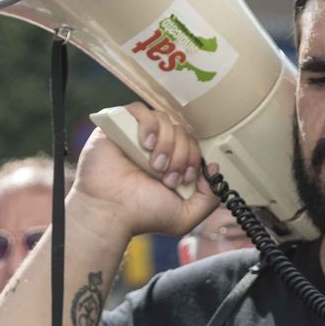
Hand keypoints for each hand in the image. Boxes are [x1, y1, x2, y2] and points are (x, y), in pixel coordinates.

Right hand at [70, 101, 217, 241]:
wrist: (110, 213)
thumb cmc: (141, 215)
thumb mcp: (186, 216)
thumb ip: (209, 198)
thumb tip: (213, 168)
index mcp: (170, 162)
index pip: (192, 144)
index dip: (193, 158)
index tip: (183, 179)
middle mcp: (155, 147)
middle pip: (182, 131)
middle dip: (181, 155)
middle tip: (166, 176)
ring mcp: (136, 135)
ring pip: (165, 120)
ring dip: (166, 143)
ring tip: (154, 165)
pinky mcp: (117, 126)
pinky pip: (139, 109)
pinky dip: (149, 125)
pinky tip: (145, 144)